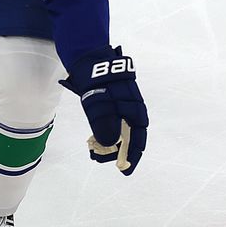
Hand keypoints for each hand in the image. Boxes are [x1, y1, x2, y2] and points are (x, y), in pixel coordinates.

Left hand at [61, 46, 147, 174]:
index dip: (133, 154)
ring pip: (119, 130)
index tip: (125, 169)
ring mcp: (120, 105)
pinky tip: (95, 140)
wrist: (88, 57)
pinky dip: (104, 133)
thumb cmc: (95, 79)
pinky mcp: (109, 103)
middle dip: (120, 152)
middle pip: (129, 135)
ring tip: (96, 154)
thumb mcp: (97, 100)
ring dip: (110, 144)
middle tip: (106, 162)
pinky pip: (110, 122)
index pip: (137, 136)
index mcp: (134, 107)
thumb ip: (104, 121)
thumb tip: (110, 143)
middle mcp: (130, 108)